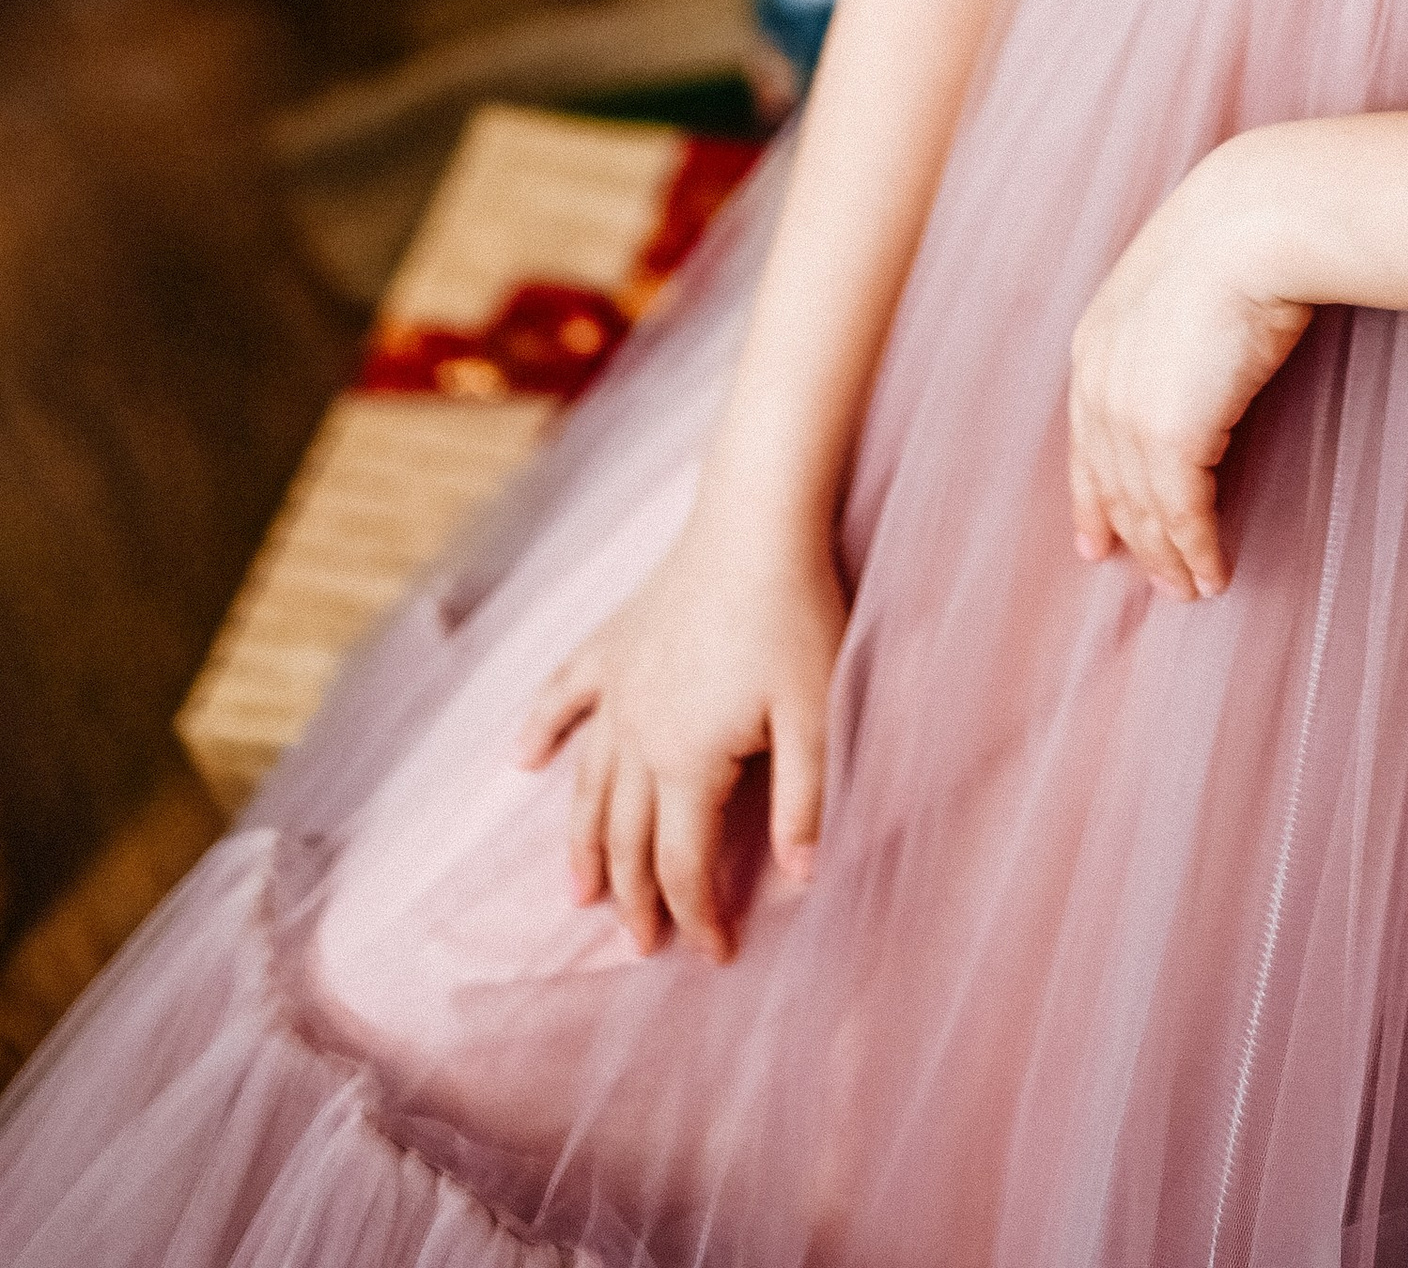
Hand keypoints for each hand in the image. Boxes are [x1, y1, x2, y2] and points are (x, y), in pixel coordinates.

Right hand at [514, 510, 846, 960]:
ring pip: (586, 786)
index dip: (696, 918)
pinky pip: (561, 696)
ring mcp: (616, 688)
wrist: (754, 523)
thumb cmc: (794, 614)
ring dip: (581, 844)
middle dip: (634, 900)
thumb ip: (805, 799)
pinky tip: (520, 759)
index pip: (682, 864)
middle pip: (626, 838)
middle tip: (642, 946)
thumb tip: (802, 877)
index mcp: (685, 760)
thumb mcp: (816, 713)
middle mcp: (636, 735)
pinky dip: (538, 730)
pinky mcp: (612, 644)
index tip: (714, 956)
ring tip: (579, 891)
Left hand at [1068, 138, 1313, 602]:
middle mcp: (1099, 384)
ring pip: (1144, 509)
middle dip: (1130, 536)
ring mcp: (1129, 414)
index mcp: (1094, 342)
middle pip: (1110, 482)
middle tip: (1154, 579)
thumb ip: (1174, 322)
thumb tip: (1205, 339)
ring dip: (1168, 557)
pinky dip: (1196, 551)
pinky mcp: (1171, 439)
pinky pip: (1183, 514)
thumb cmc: (1236, 236)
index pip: (1087, 436)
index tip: (1097, 536)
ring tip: (1190, 589)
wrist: (1253, 225)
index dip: (1092, 491)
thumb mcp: (1181, 280)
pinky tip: (1213, 575)